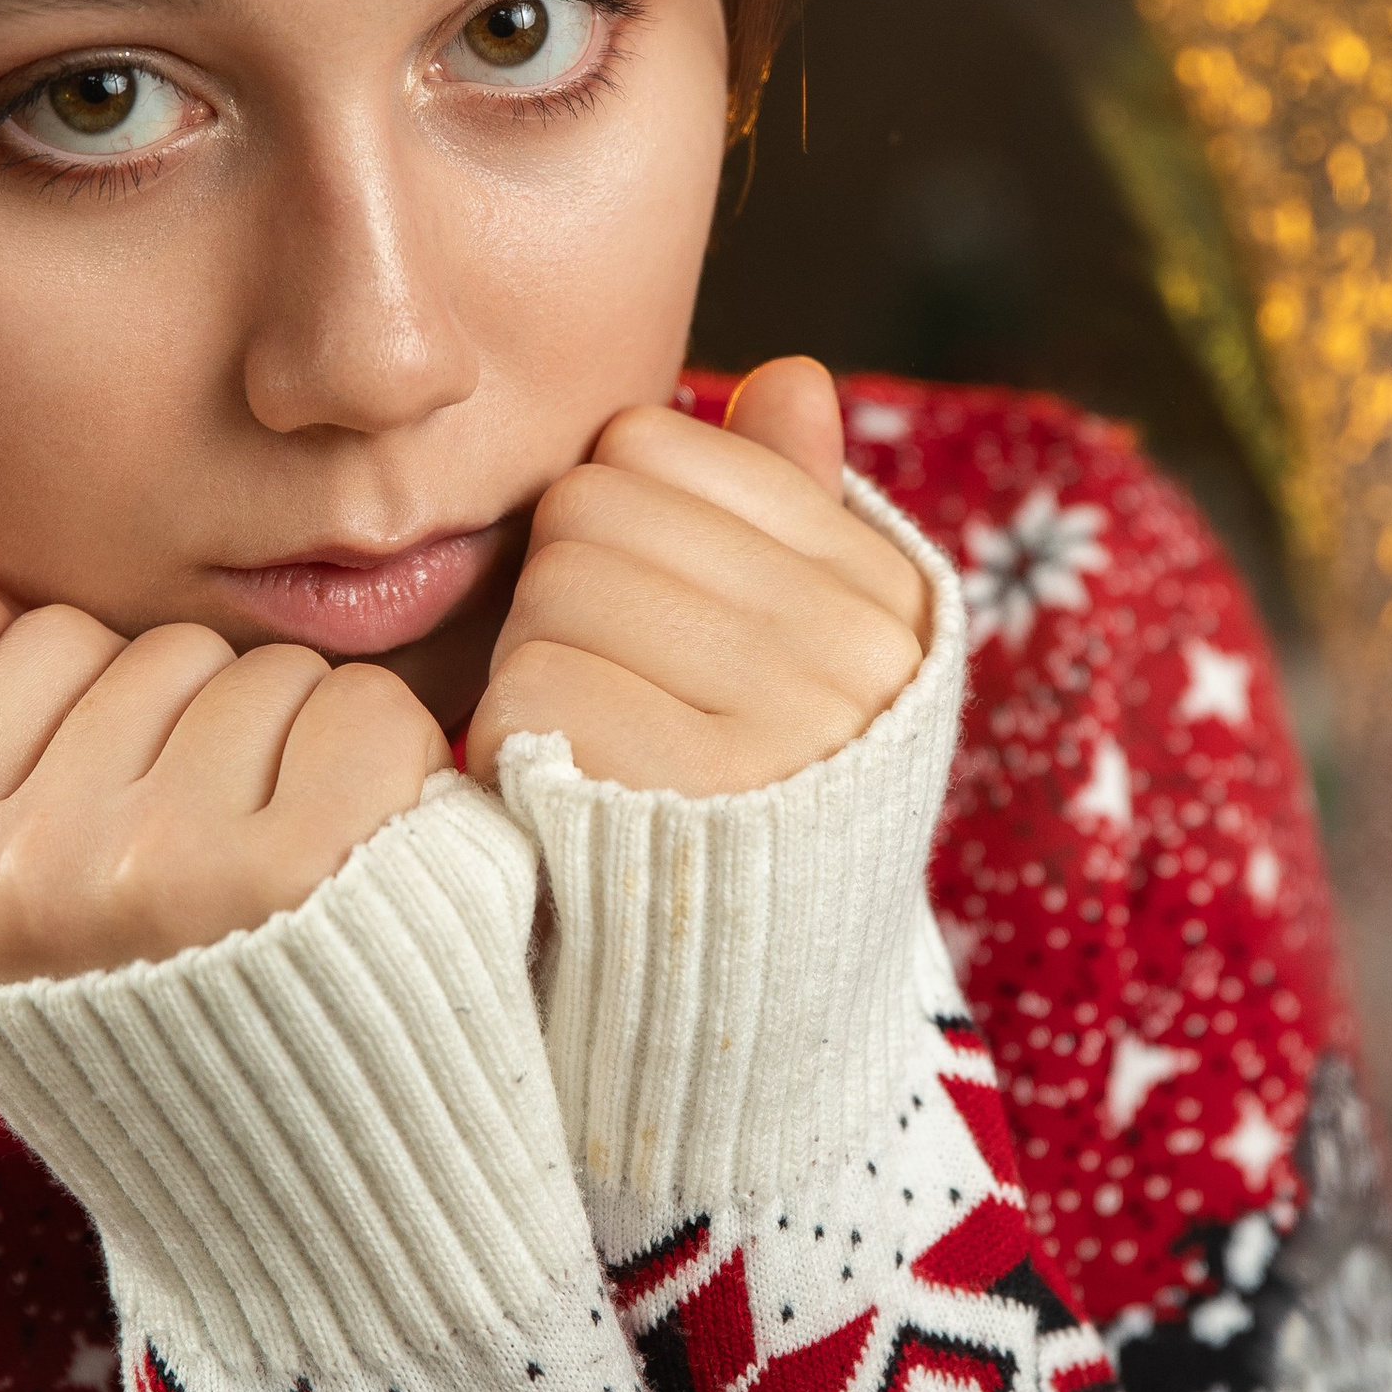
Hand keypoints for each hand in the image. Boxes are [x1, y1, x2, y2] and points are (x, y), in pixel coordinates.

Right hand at [0, 559, 447, 980]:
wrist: (316, 1188)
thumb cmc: (181, 1016)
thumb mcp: (34, 896)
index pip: (52, 644)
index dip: (130, 708)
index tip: (150, 819)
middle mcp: (30, 874)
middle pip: (173, 654)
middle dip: (225, 726)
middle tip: (242, 865)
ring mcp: (156, 869)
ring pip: (272, 674)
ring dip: (312, 745)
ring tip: (305, 873)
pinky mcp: (297, 870)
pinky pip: (363, 707)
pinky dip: (394, 764)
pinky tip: (374, 858)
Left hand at [464, 357, 930, 795]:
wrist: (749, 1015)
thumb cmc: (751, 804)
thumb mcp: (801, 654)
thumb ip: (793, 510)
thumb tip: (789, 377)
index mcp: (881, 590)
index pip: (656, 444)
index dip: (608, 525)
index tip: (643, 623)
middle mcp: (854, 641)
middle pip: (590, 506)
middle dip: (560, 594)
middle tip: (598, 690)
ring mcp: (786, 714)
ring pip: (554, 588)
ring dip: (530, 668)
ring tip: (583, 743)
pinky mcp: (692, 791)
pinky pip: (535, 683)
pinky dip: (509, 738)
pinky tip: (557, 791)